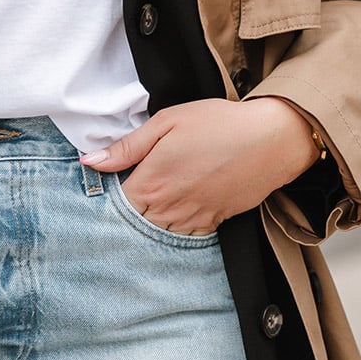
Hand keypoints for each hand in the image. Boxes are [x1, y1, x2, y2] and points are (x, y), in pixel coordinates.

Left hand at [80, 97, 319, 235]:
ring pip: (158, 233)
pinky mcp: (214, 221)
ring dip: (149, 222)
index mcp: (152, 182)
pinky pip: (185, 236)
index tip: (107, 184)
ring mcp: (193, 217)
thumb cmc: (217, 124)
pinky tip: (175, 211)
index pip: (116, 203)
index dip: (107, 196)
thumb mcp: (166, 123)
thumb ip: (127, 147)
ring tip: (151, 202)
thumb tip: (90, 162)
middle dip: (127, 212)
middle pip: (135, 223)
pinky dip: (175, 228)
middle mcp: (170, 207)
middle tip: (128, 194)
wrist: (270, 139)